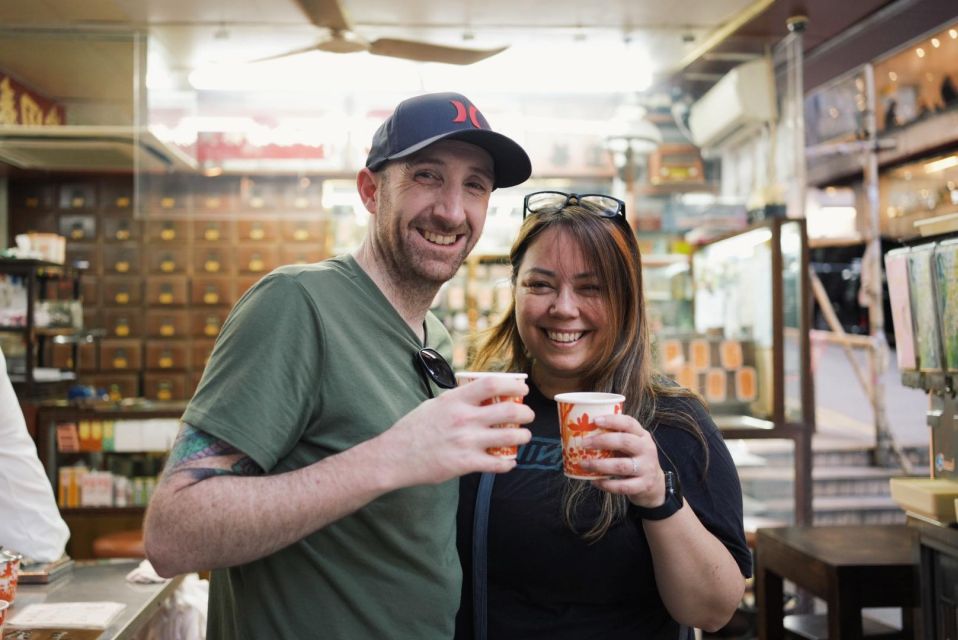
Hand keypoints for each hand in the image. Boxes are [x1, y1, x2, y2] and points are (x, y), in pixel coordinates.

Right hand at [375, 376, 533, 486]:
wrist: (395, 456)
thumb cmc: (413, 429)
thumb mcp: (434, 404)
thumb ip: (458, 400)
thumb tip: (479, 394)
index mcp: (455, 400)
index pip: (492, 384)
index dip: (513, 385)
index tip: (522, 390)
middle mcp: (464, 419)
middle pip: (508, 411)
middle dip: (526, 413)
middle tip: (528, 415)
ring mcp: (466, 442)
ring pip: (510, 437)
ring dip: (523, 436)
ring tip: (524, 436)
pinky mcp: (466, 463)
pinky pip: (498, 464)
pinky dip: (509, 463)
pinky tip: (510, 462)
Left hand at [577, 414, 666, 508]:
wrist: (655, 483)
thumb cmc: (635, 459)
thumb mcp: (631, 444)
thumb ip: (615, 437)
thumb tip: (583, 431)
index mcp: (642, 435)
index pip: (629, 423)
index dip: (613, 420)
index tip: (595, 420)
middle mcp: (646, 449)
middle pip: (625, 442)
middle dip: (602, 441)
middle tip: (583, 443)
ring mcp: (646, 468)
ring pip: (621, 466)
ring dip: (599, 465)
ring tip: (583, 464)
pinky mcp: (643, 485)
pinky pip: (622, 486)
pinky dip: (606, 484)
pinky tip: (594, 481)